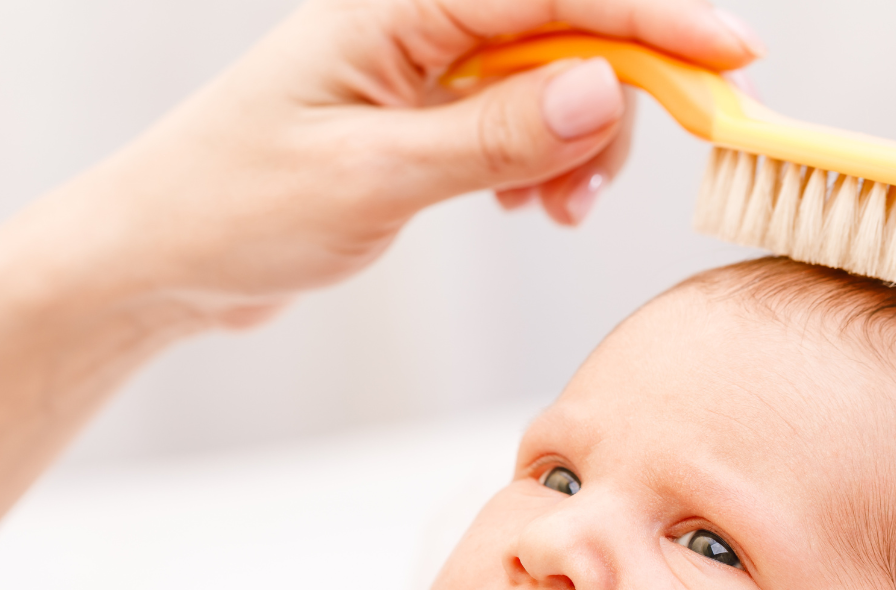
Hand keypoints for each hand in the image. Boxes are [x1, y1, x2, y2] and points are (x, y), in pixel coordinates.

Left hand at [48, 0, 763, 326]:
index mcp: (396, 8)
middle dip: (613, 103)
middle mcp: (413, 26)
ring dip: (575, 146)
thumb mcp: (374, 178)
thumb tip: (605, 89)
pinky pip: (509, 123)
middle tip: (602, 192)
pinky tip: (528, 204)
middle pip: (563, 32)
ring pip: (544, 84)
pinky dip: (537, 163)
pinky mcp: (415, 122)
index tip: (731, 61)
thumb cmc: (238, 208)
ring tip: (554, 213)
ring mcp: (416, 73)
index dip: (653, 24)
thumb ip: (493, 134)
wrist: (164, 259)